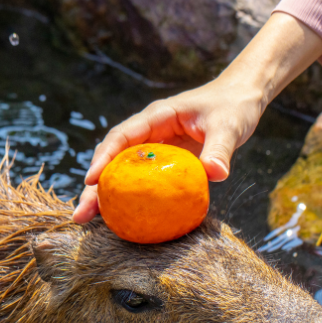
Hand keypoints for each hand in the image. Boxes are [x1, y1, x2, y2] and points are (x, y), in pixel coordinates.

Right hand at [72, 76, 263, 222]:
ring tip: (88, 223)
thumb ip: (220, 149)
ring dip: (104, 197)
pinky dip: (130, 200)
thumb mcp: (228, 126)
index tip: (91, 180)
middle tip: (81, 214)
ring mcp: (153, 148)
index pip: (122, 136)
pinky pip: (142, 182)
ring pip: (122, 173)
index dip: (104, 158)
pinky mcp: (162, 163)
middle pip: (113, 159)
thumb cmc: (232, 107)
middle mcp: (148, 132)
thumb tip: (216, 174)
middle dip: (93, 187)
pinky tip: (123, 222)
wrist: (240, 99)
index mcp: (157, 116)